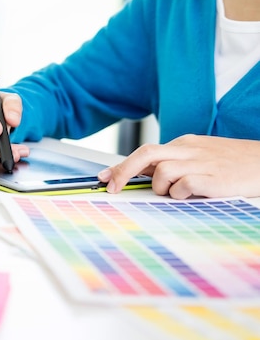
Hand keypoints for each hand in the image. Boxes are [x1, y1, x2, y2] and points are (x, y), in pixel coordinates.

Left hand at [98, 134, 259, 198]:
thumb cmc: (234, 164)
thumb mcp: (202, 157)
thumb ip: (176, 164)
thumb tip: (145, 177)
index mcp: (184, 144)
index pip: (145, 152)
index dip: (121, 165)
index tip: (104, 177)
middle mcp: (189, 150)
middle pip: (146, 154)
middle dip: (123, 171)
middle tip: (111, 188)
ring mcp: (200, 163)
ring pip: (162, 171)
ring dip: (158, 187)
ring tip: (172, 194)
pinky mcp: (212, 178)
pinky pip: (183, 185)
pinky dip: (179, 193)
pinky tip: (189, 195)